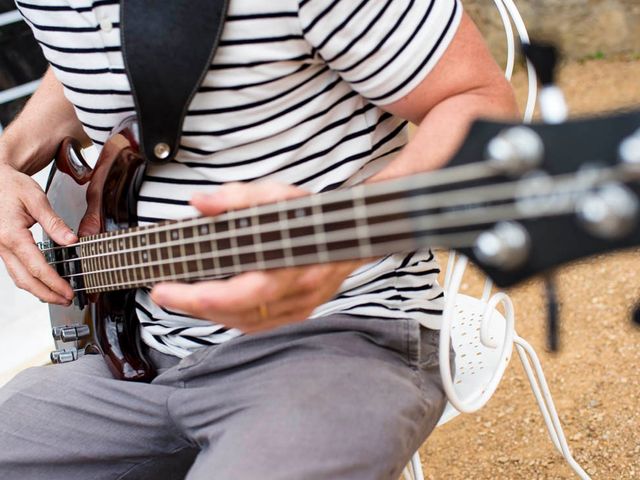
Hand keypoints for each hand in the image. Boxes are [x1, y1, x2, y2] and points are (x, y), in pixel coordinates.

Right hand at [0, 162, 76, 304]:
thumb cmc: (11, 185)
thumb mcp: (37, 199)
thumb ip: (54, 223)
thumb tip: (71, 241)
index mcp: (11, 234)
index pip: (37, 266)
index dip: (54, 282)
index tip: (68, 291)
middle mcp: (1, 245)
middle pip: (25, 280)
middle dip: (46, 293)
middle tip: (66, 300)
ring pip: (17, 278)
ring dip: (38, 290)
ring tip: (58, 296)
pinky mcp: (2, 248)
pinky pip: (14, 269)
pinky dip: (29, 279)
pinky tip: (43, 283)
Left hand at [150, 182, 366, 332]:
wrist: (352, 233)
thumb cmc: (314, 214)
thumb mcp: (277, 195)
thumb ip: (237, 197)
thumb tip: (199, 203)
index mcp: (293, 263)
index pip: (241, 293)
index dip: (199, 298)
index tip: (164, 290)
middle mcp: (298, 292)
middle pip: (238, 314)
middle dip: (195, 307)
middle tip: (164, 295)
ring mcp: (300, 306)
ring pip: (247, 324)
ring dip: (211, 316)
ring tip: (184, 298)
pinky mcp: (299, 312)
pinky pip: (260, 324)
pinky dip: (232, 318)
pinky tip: (214, 306)